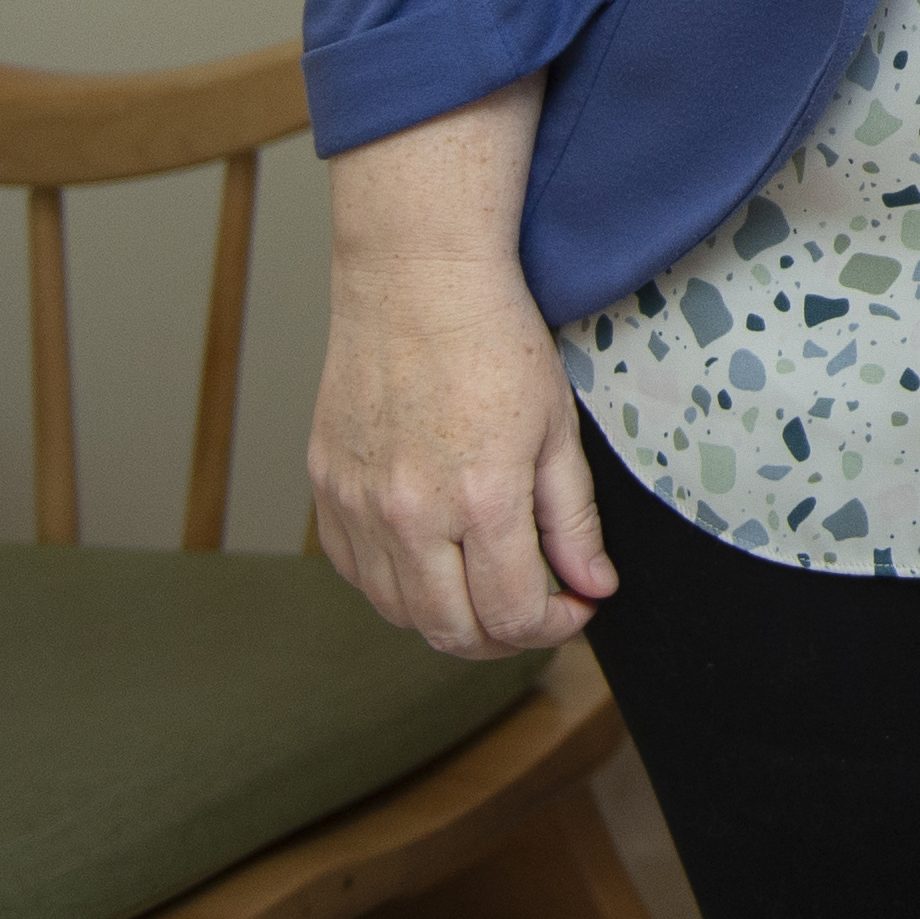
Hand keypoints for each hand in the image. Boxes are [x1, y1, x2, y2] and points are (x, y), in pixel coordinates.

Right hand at [306, 77, 615, 656]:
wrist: (415, 281)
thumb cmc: (495, 342)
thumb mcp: (558, 429)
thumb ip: (573, 520)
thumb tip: (593, 587)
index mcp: (481, 499)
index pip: (514, 614)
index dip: (555, 625)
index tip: (575, 603)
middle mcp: (411, 515)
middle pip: (451, 633)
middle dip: (504, 638)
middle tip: (536, 609)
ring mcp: (359, 506)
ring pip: (399, 613)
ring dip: (450, 618)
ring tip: (488, 584)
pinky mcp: (326, 492)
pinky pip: (359, 575)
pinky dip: (398, 585)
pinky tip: (434, 557)